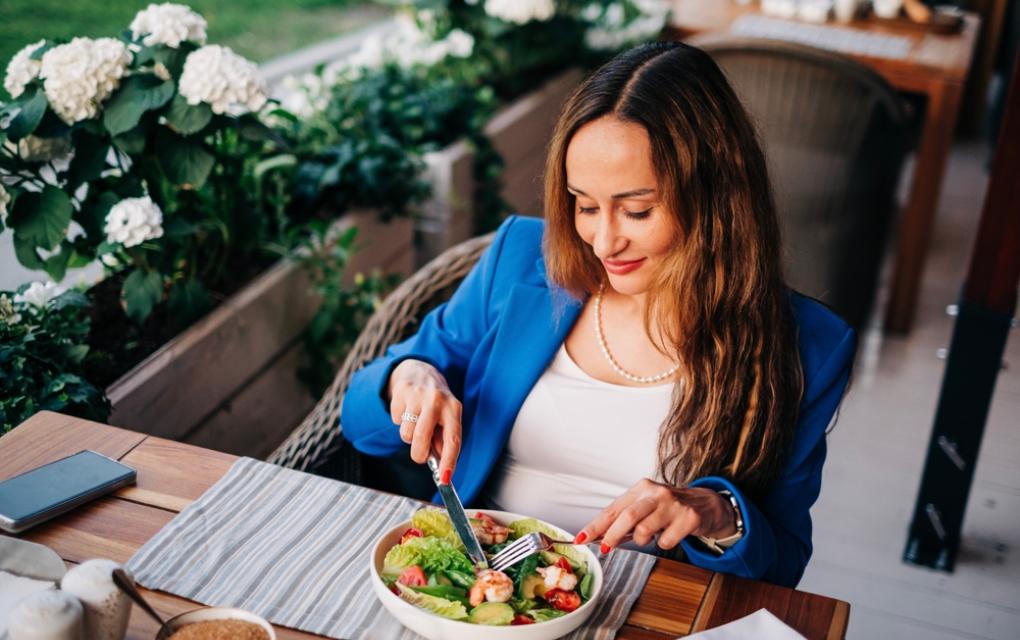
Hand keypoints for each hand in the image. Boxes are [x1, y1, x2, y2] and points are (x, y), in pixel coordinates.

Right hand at [387, 359, 462, 483]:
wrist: (419, 371)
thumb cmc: (436, 403)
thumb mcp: (447, 417)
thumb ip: (444, 440)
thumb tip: (441, 468)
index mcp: (454, 408)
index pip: (453, 440)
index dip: (449, 462)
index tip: (445, 480)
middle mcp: (437, 400)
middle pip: (422, 438)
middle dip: (418, 454)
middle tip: (420, 456)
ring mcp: (418, 395)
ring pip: (406, 433)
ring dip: (408, 436)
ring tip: (415, 423)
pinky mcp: (401, 393)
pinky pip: (396, 421)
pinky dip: (400, 421)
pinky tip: (406, 410)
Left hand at [577, 478, 736, 551]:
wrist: (706, 505)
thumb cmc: (670, 507)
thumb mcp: (646, 507)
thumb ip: (624, 520)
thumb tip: (599, 537)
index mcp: (641, 488)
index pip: (613, 508)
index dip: (595, 525)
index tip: (581, 538)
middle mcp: (656, 493)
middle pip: (627, 517)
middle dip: (612, 536)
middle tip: (606, 548)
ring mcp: (674, 504)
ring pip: (645, 530)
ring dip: (642, 540)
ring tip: (652, 535)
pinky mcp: (689, 518)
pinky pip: (666, 541)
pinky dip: (664, 544)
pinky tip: (671, 534)